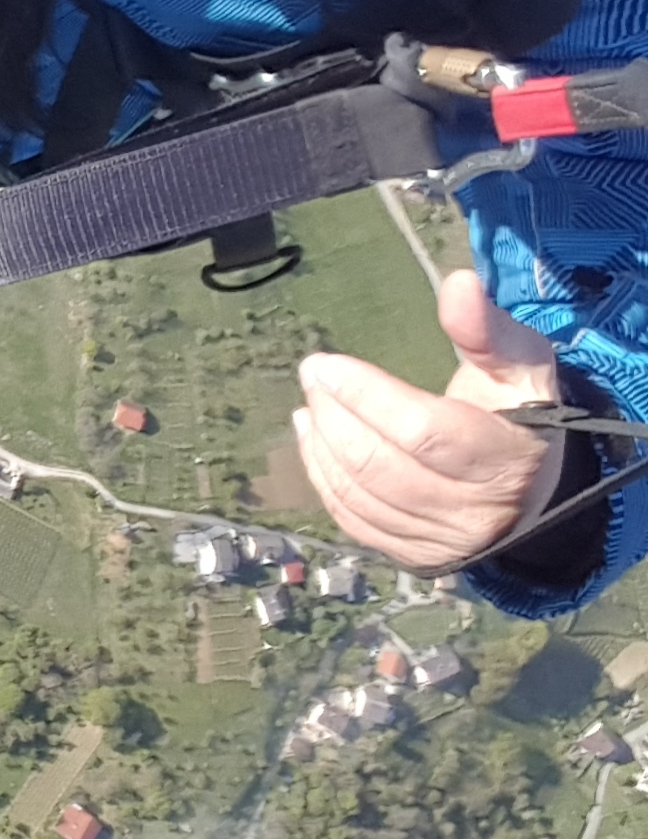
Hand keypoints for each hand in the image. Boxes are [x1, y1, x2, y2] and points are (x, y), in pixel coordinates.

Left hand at [293, 269, 563, 569]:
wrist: (528, 485)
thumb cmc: (517, 412)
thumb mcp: (517, 365)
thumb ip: (486, 329)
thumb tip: (458, 282)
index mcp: (506, 458)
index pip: (422, 431)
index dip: (366, 396)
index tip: (323, 363)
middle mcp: (476, 510)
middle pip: (380, 465)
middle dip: (335, 415)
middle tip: (313, 375)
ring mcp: (443, 540)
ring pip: (360, 495)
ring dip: (321, 445)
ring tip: (309, 404)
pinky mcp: (415, 556)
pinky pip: (353, 520)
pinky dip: (323, 478)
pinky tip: (313, 441)